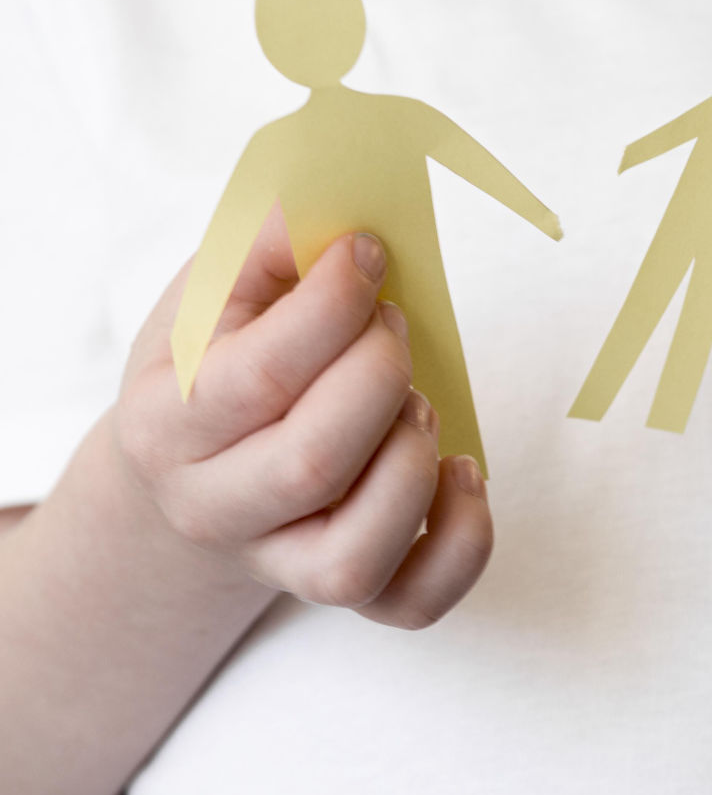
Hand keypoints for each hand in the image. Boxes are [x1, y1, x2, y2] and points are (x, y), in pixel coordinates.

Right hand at [112, 206, 492, 626]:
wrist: (191, 471)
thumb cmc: (215, 367)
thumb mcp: (212, 295)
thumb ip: (262, 246)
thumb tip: (317, 191)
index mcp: (167, 422)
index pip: (259, 375)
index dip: (333, 305)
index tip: (369, 252)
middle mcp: (214, 508)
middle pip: (313, 463)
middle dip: (379, 375)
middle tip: (393, 327)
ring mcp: (280, 561)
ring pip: (354, 555)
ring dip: (411, 461)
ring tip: (418, 401)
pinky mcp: (348, 589)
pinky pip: (412, 603)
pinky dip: (461, 544)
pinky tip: (461, 473)